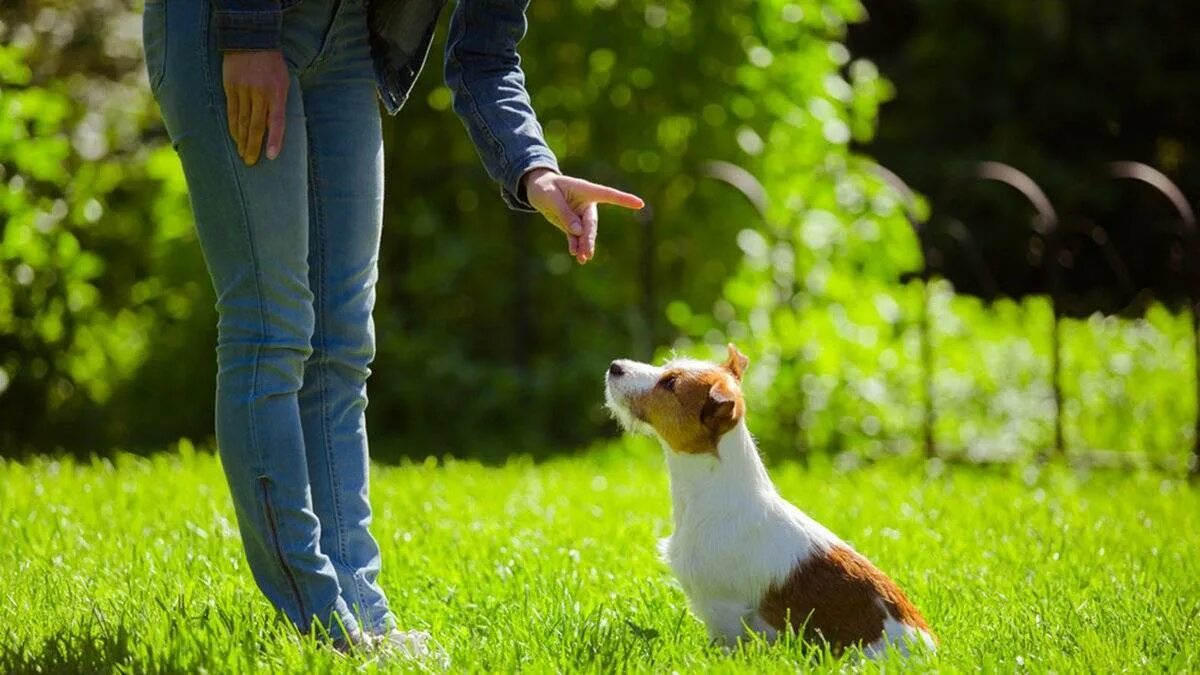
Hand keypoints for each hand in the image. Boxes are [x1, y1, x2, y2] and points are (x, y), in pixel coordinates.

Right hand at [222, 50, 288, 165]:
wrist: (251, 39)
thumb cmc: (273, 64)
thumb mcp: (284, 81)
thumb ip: (280, 103)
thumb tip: (276, 127)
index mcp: (277, 92)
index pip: (277, 121)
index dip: (275, 139)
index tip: (271, 156)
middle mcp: (259, 92)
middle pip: (255, 126)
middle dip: (253, 146)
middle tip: (250, 162)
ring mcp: (243, 90)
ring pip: (241, 121)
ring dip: (241, 140)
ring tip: (242, 153)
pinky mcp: (230, 87)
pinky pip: (231, 111)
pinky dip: (233, 126)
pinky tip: (234, 137)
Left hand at [524, 168, 643, 263]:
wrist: (538, 191)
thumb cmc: (546, 187)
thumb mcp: (552, 197)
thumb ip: (565, 213)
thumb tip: (578, 231)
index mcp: (587, 190)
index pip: (609, 195)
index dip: (624, 200)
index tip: (640, 204)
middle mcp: (587, 204)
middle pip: (591, 223)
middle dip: (589, 238)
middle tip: (587, 253)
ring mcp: (580, 216)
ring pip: (585, 233)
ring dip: (584, 246)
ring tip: (583, 259)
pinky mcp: (572, 225)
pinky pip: (575, 238)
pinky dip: (575, 246)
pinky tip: (576, 255)